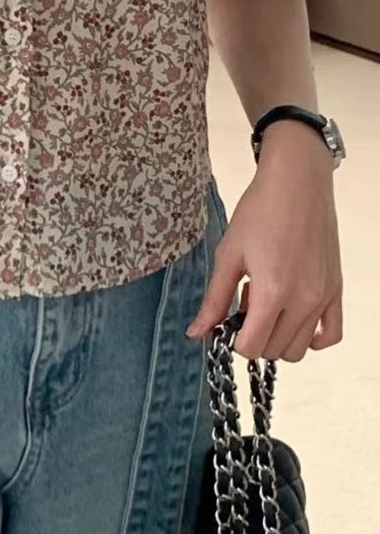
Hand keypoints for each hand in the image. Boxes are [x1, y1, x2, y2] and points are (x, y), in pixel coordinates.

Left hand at [186, 140, 342, 360]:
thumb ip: (214, 300)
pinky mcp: (336, 289)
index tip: (227, 323)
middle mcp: (303, 299)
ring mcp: (323, 297)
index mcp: (273, 291)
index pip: (252, 347)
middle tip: (243, 308)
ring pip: (300, 348)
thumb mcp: (229, 255)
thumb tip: (197, 333)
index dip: (234, 341)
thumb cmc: (260, 212)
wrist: (296, 183)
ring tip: (265, 305)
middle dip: (253, 339)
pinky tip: (293, 319)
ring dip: (278, 338)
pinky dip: (313, 338)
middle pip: (274, 351)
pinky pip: (331, 335)